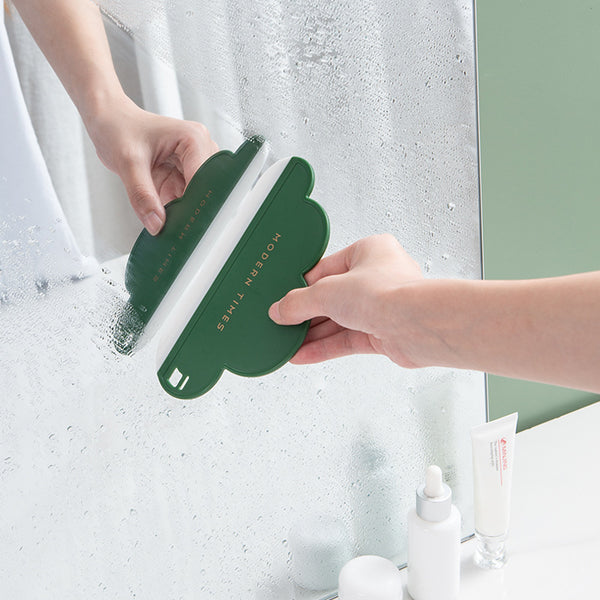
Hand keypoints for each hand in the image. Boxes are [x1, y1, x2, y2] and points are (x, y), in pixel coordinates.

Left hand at [87, 97, 217, 234]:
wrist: (109, 121)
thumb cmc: (118, 127)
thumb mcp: (127, 162)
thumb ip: (142, 195)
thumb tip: (156, 223)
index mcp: (193, 139)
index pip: (204, 179)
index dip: (197, 203)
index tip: (185, 223)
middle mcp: (198, 150)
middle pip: (204, 191)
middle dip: (190, 210)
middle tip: (174, 227)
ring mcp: (191, 165)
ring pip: (195, 199)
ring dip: (182, 212)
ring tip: (167, 223)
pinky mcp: (182, 176)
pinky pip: (184, 200)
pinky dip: (174, 211)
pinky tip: (163, 217)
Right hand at [269, 234, 425, 366]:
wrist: (418, 326)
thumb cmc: (388, 293)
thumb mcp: (328, 292)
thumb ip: (299, 302)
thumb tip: (281, 310)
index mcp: (369, 251)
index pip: (326, 268)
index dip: (302, 286)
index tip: (284, 299)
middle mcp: (378, 277)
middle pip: (332, 297)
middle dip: (307, 314)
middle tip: (283, 323)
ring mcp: (382, 307)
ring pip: (340, 321)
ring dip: (313, 334)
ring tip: (288, 343)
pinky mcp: (384, 334)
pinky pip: (347, 340)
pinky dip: (325, 347)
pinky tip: (303, 354)